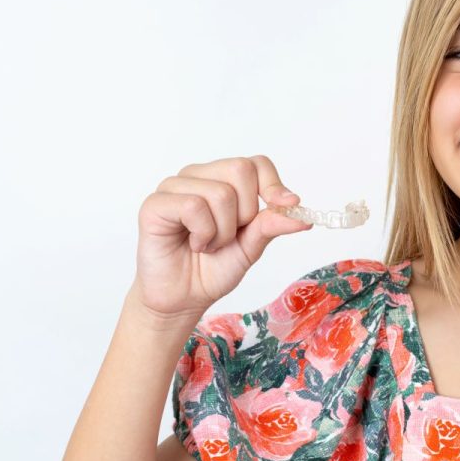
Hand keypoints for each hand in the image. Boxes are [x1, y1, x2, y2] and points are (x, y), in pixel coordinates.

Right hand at [133, 155, 312, 320]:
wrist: (184, 297)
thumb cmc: (214, 267)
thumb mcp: (253, 245)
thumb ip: (273, 225)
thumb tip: (303, 215)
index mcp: (223, 179)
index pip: (257, 163)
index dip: (273, 184)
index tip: (286, 206)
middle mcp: (199, 175)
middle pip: (241, 170)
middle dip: (247, 212)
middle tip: (229, 236)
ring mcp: (174, 186)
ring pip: (220, 192)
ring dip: (223, 231)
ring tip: (209, 244)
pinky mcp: (155, 203)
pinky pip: (193, 206)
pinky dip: (203, 233)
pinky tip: (194, 244)